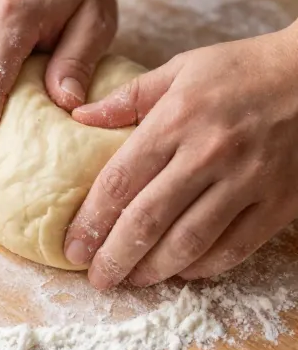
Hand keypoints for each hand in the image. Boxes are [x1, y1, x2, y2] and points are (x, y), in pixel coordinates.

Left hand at [64, 27, 297, 288]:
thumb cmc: (244, 71)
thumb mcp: (182, 69)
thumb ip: (128, 98)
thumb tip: (77, 116)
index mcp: (177, 119)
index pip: (119, 182)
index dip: (91, 222)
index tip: (73, 247)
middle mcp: (209, 153)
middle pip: (147, 221)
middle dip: (114, 257)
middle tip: (97, 278)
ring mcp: (246, 181)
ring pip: (188, 243)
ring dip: (154, 270)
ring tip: (132, 280)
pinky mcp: (277, 203)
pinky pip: (232, 249)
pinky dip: (202, 268)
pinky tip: (181, 272)